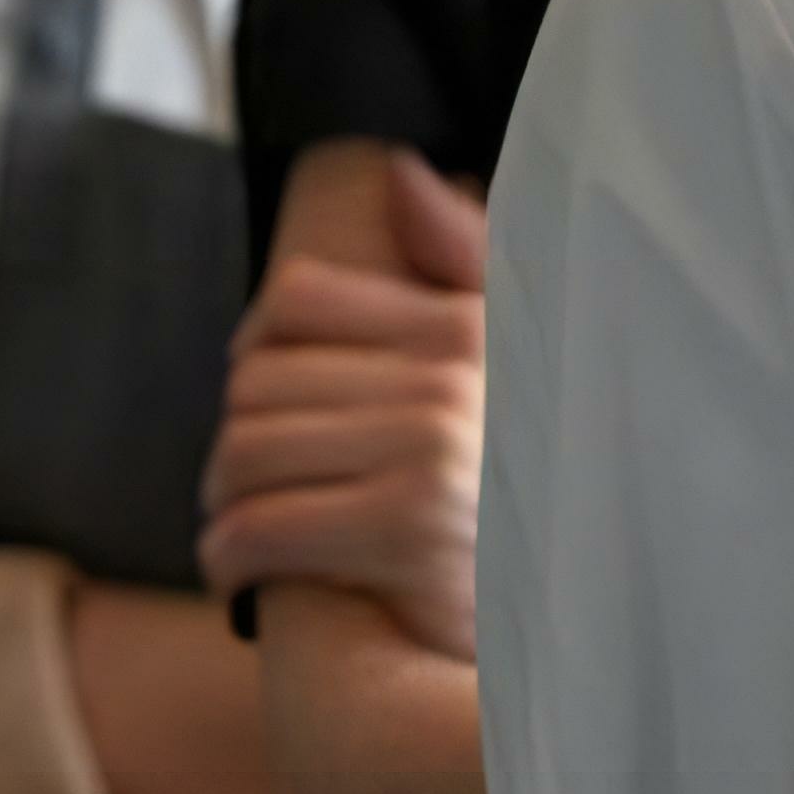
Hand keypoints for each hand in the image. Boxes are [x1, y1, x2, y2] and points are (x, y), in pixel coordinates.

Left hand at [199, 147, 484, 659]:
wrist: (570, 622)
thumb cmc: (524, 493)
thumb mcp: (510, 364)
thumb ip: (458, 262)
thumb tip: (396, 171)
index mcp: (462, 325)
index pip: (296, 299)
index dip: (255, 352)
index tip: (262, 404)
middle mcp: (447, 376)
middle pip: (256, 382)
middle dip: (233, 444)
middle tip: (245, 490)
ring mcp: (428, 451)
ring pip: (245, 453)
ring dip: (223, 505)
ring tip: (241, 530)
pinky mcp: (405, 531)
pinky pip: (260, 529)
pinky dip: (231, 559)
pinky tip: (243, 577)